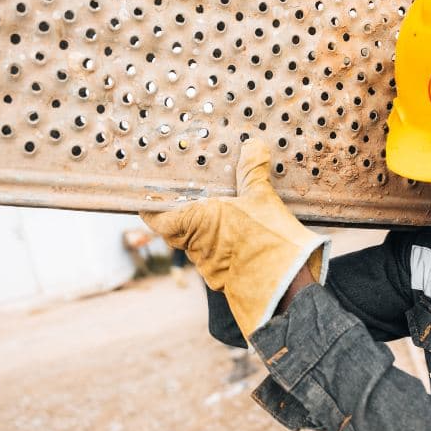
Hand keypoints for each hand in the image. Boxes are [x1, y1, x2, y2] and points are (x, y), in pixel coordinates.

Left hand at [141, 140, 328, 336]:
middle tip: (186, 201)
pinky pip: (214, 258)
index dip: (150, 208)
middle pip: (175, 230)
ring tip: (218, 217)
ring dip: (202, 233)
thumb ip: (253, 171)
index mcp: (195, 220)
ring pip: (195, 245)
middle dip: (179, 217)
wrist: (283, 284)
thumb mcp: (261, 197)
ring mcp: (207, 264)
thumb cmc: (266, 237)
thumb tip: (253, 145)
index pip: (156, 217)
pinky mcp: (222, 278)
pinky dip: (219, 248)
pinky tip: (236, 239)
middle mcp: (195, 244)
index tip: (147, 200)